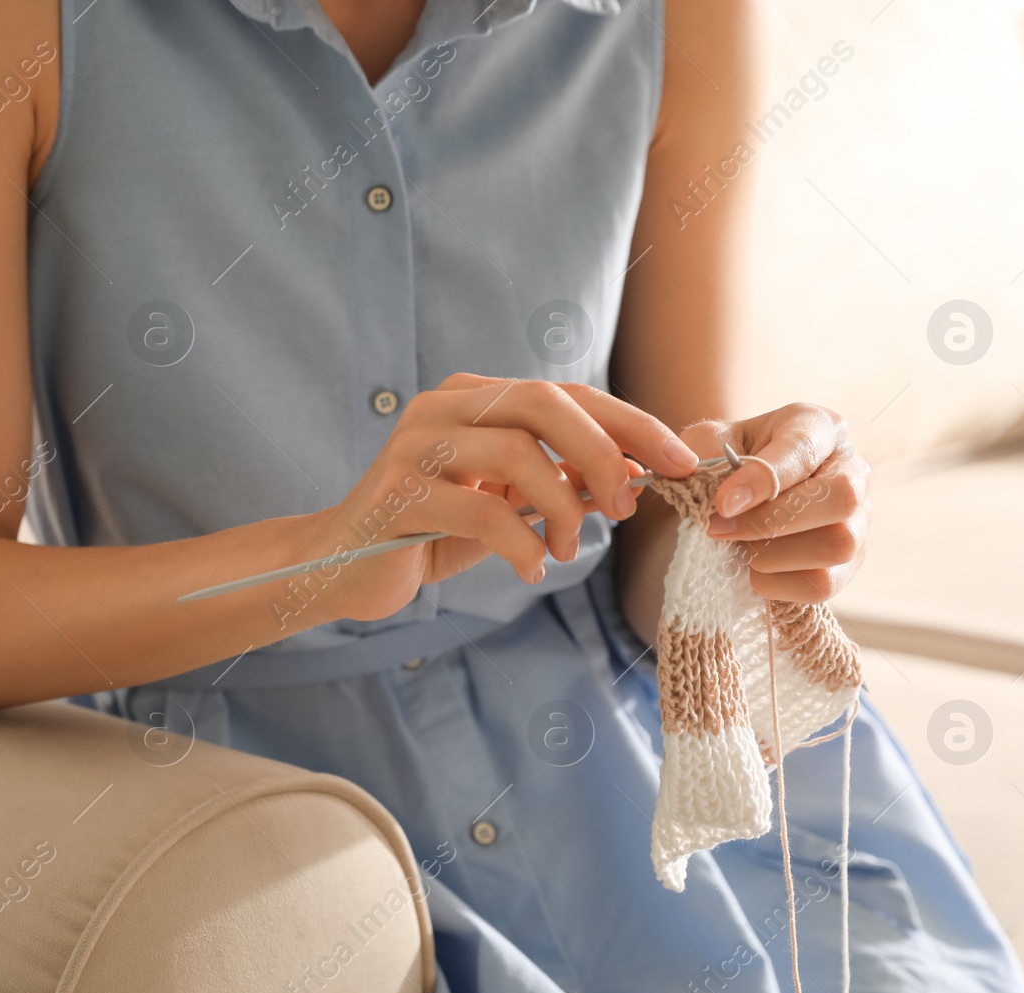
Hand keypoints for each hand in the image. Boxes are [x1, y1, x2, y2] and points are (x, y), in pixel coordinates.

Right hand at [309, 374, 700, 622]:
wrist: (342, 566)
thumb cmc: (430, 531)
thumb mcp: (504, 502)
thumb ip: (557, 482)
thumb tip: (631, 477)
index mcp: (473, 396)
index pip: (566, 393)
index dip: (629, 424)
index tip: (681, 459)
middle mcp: (442, 406)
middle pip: (544, 403)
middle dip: (602, 452)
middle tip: (627, 505)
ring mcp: (416, 445)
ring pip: (517, 453)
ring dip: (562, 507)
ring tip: (567, 548)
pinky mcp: (399, 494)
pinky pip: (482, 512)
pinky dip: (521, 544)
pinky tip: (530, 568)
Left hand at [681, 404, 869, 603]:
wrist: (740, 496)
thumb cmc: (729, 460)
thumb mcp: (708, 442)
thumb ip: (703, 453)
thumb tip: (721, 499)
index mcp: (818, 427)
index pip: (804, 449)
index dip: (763, 478)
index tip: (722, 504)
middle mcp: (851, 469)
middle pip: (842, 498)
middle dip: (773, 520)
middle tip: (720, 529)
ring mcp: (858, 519)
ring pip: (838, 545)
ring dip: (774, 554)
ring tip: (739, 547)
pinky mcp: (850, 562)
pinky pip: (824, 583)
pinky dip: (780, 584)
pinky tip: (756, 568)